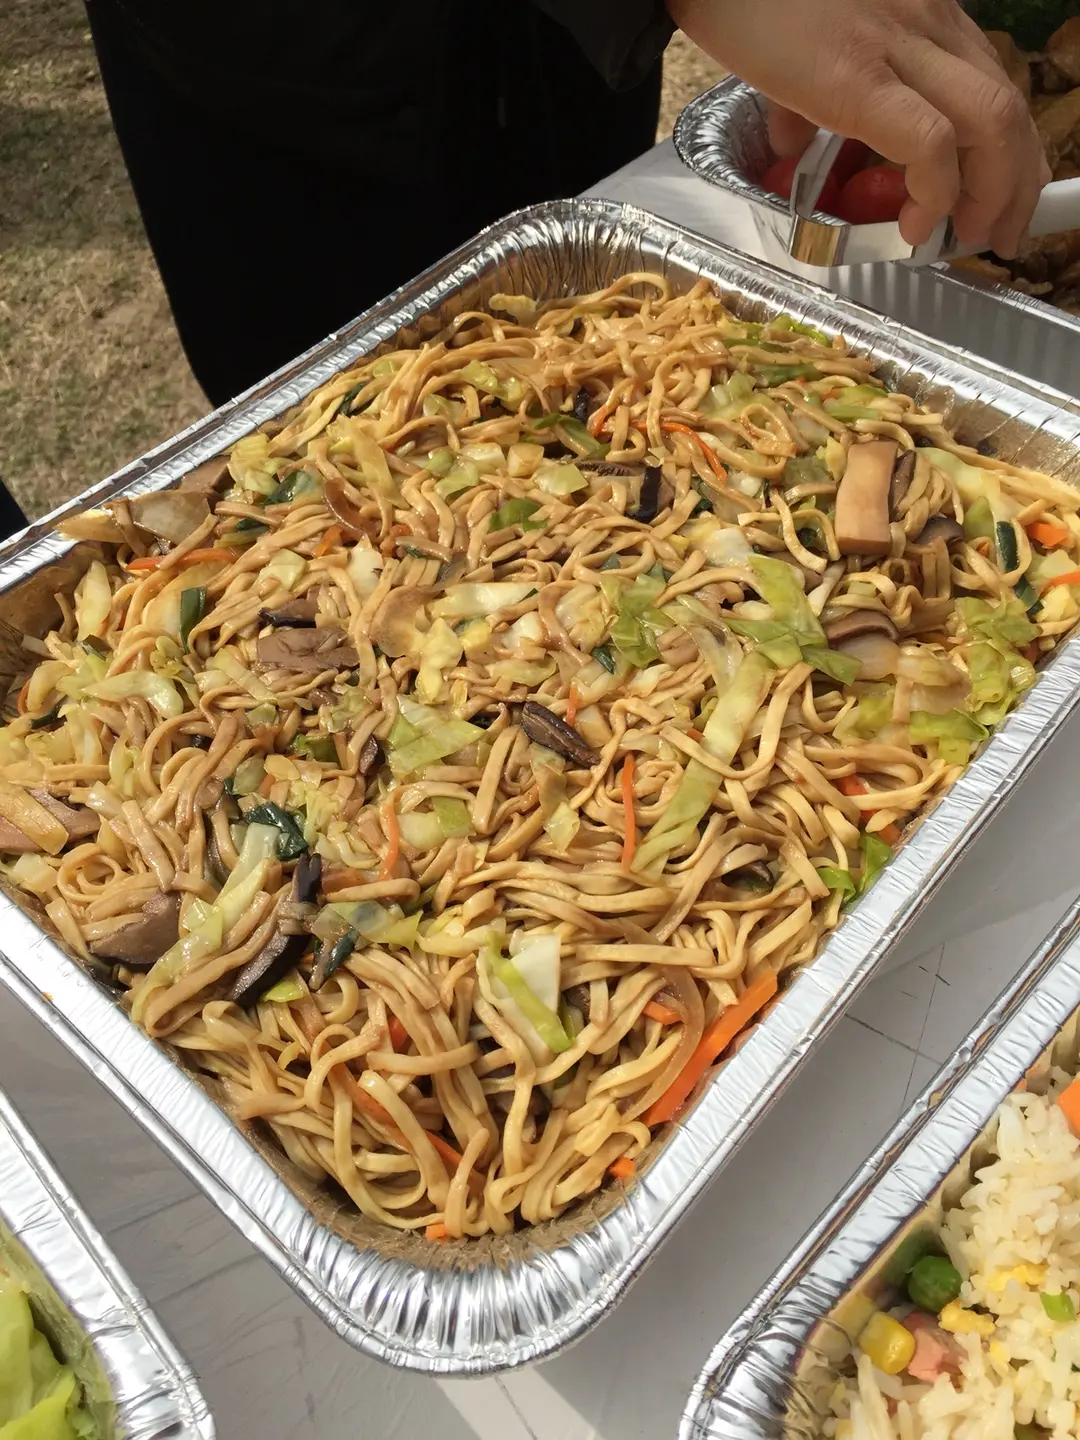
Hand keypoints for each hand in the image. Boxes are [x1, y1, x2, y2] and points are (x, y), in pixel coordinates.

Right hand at [668, 0, 1049, 256]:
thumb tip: (795, 142)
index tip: (998, 200)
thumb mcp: (803, 48)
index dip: (1012, 153)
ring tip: (964, 236)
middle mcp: (927, 23)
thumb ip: (812, 93)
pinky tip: (912, 224)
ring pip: (991, 122)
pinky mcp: (859, 76)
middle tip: (997, 234)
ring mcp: (900, 43)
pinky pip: (929, 142)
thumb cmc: (750, 1)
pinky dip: (934, 192)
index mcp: (920, 18)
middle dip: (1017, 184)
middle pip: (1010, 108)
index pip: (995, 86)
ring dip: (991, 193)